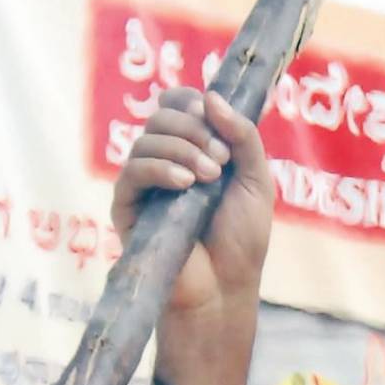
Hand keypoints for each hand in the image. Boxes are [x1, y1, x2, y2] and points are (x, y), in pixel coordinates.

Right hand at [110, 88, 272, 316]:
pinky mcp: (127, 207)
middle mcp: (164, 160)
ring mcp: (144, 183)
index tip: (215, 120)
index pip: (178, 105)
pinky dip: (158, 168)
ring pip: (147, 141)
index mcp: (192, 149)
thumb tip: (211, 96)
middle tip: (220, 160)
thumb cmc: (242, 239)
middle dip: (193, 129)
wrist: (225, 288)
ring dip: (180, 150)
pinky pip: (131, 172)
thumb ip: (243, 136)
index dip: (192, 104)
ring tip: (208, 178)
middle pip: (161, 116)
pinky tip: (183, 183)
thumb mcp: (257, 181)